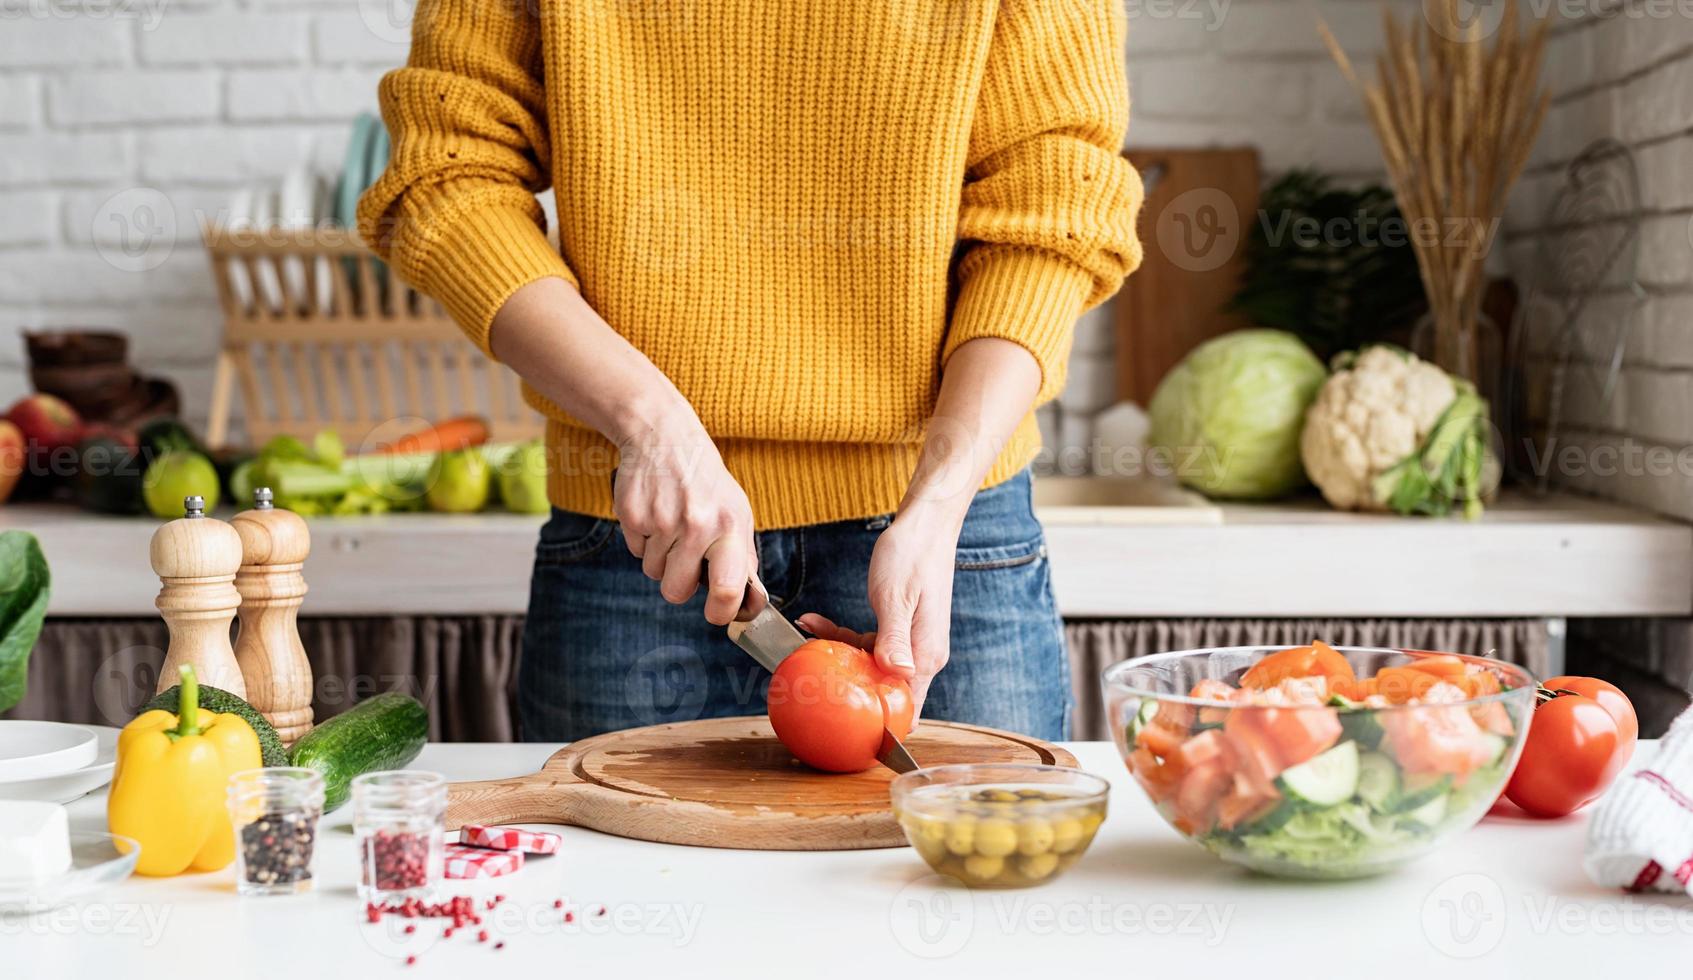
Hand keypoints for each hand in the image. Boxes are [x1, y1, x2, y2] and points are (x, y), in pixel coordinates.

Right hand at [614, 418, 757, 625]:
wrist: (665, 438)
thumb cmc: (706, 483)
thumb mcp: (737, 512)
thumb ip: (742, 558)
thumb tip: (748, 603)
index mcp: (730, 527)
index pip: (727, 588)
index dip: (721, 612)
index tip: (717, 614)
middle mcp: (696, 525)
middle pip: (676, 592)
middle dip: (678, 585)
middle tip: (684, 562)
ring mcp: (661, 521)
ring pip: (653, 573)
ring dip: (660, 559)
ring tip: (671, 526)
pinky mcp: (633, 516)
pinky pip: (636, 553)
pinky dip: (644, 541)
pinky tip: (655, 515)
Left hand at [798, 501, 959, 722]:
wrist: (926, 525)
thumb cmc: (913, 556)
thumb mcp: (895, 597)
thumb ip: (894, 638)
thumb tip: (896, 674)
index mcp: (925, 655)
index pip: (909, 709)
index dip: (882, 728)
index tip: (846, 732)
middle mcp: (921, 655)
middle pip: (884, 692)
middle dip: (850, 690)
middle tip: (812, 683)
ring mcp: (911, 643)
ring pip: (871, 667)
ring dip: (839, 657)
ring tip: (807, 636)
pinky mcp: (900, 629)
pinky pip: (870, 644)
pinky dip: (844, 636)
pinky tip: (816, 622)